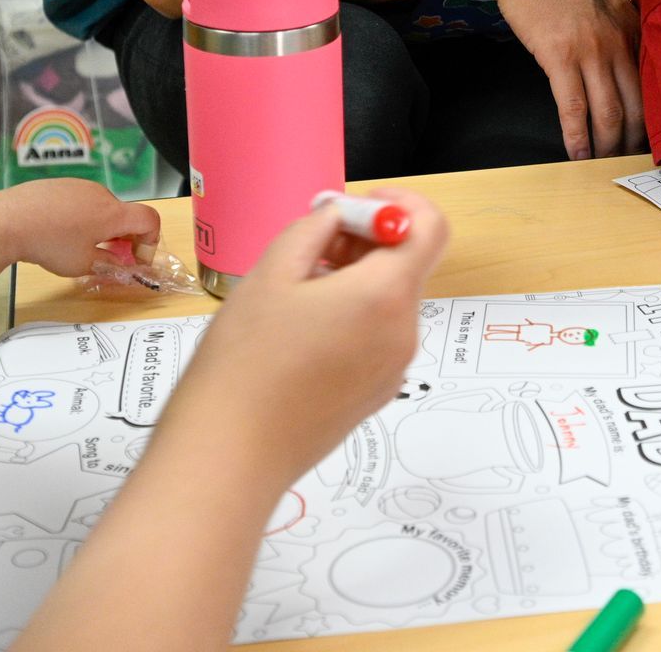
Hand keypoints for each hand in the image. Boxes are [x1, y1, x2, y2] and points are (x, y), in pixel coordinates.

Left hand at [0, 179, 161, 275]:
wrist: (7, 220)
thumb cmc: (49, 244)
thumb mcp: (83, 265)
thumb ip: (111, 266)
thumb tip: (123, 267)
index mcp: (113, 213)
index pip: (150, 219)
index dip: (150, 242)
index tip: (135, 260)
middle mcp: (101, 194)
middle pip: (124, 215)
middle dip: (122, 238)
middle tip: (105, 257)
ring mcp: (80, 186)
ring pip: (101, 208)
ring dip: (100, 227)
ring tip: (76, 245)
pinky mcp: (60, 183)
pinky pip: (80, 200)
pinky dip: (80, 216)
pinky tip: (56, 231)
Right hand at [152, 189, 448, 493]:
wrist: (230, 454)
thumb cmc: (245, 362)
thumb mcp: (272, 271)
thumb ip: (315, 228)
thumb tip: (340, 214)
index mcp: (386, 296)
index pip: (431, 228)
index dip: (400, 206)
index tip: (355, 209)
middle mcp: (403, 333)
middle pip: (408, 265)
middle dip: (367, 243)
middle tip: (312, 244)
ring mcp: (393, 368)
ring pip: (390, 301)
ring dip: (356, 279)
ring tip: (297, 289)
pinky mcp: (375, 393)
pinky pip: (378, 336)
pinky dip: (352, 316)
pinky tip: (301, 328)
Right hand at [485, 0, 643, 159]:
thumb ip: (616, 21)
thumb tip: (620, 50)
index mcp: (630, 24)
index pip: (653, 80)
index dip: (654, 114)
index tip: (650, 135)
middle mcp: (617, 40)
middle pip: (637, 104)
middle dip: (634, 140)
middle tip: (630, 161)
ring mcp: (590, 49)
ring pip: (608, 112)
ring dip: (607, 145)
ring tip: (603, 165)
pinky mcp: (558, 55)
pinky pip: (573, 107)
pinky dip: (577, 136)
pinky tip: (576, 155)